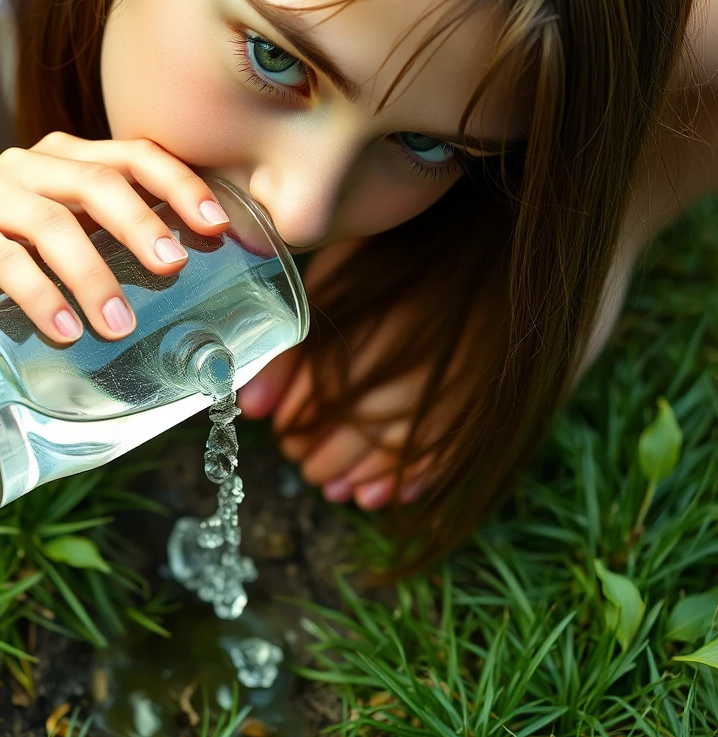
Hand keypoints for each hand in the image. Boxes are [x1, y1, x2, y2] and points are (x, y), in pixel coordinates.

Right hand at [0, 132, 229, 340]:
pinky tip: (65, 330)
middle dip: (142, 225)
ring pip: (53, 225)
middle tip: (173, 269)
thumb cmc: (16, 243)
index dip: (179, 184)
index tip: (215, 226)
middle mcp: (33, 166)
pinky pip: (5, 261)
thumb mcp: (69, 228)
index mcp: (71, 158)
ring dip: (92, 276)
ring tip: (119, 325)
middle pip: (98, 183)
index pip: (135, 155)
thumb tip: (195, 280)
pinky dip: (40, 296)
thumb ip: (114, 236)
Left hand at [239, 240, 460, 509]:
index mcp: (369, 330)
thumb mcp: (334, 281)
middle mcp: (410, 365)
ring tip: (330, 484)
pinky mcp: (479, 396)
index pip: (321, 399)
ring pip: (393, 450)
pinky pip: (440, 453)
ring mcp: (450, 385)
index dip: (296, 421)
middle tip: (300, 459)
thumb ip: (290, 344)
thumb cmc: (395, 255)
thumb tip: (250, 408)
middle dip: (320, 455)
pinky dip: (406, 480)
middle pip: (355, 432)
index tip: (280, 430)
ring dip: (356, 474)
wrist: (485, 240)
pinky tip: (380, 496)